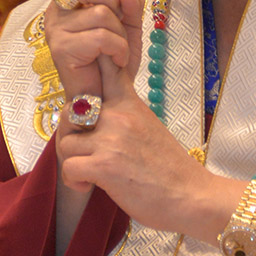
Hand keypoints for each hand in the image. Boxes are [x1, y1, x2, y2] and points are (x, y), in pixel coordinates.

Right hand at [44, 0, 143, 104]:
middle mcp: (56, 11)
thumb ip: (131, 6)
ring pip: (101, 12)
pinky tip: (116, 60)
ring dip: (120, 33)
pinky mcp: (61, 48)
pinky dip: (118, 48)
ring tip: (117, 50)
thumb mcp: (128, 27)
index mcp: (68, 1)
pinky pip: (102, 35)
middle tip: (117, 24)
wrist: (106, 99)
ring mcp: (56, 30)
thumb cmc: (112, 61)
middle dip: (111, 0)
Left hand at [57, 38, 246, 240]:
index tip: (87, 62)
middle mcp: (118, 115)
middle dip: (68, 133)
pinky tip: (89, 186)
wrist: (190, 195)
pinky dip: (74, 181)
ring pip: (65, 143)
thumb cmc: (169, 167)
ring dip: (71, 162)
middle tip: (80, 151)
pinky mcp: (104, 166)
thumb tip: (97, 116)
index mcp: (130, 103)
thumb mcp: (148, 126)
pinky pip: (69, 167)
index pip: (107, 67)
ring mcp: (111, 139)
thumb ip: (123, 116)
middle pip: (68, 111)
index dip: (92, 61)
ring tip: (87, 174)